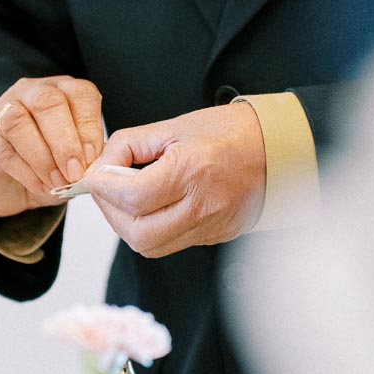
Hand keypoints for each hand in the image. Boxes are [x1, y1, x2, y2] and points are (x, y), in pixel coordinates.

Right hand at [0, 76, 103, 218]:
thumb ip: (85, 158)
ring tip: (58, 183)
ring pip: (19, 122)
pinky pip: (6, 151)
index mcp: (62, 91)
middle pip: (48, 102)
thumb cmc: (47, 164)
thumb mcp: (73, 158)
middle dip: (65, 141)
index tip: (92, 158)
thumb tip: (95, 167)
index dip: (89, 125)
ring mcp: (3, 111)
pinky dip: (28, 173)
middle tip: (75, 173)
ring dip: (44, 157)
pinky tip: (41, 187)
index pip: (80, 93)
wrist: (7, 183)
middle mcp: (32, 92)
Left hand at [85, 103, 265, 257]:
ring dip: (128, 226)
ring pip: (151, 246)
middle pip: (139, 233)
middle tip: (106, 192)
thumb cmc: (228, 132)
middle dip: (111, 214)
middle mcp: (203, 206)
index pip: (132, 197)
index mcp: (192, 172)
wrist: (277, 148)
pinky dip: (151, 229)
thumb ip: (128, 146)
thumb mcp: (172, 126)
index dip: (103, 188)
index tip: (95, 177)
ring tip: (126, 201)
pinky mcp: (215, 237)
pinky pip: (171, 244)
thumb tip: (99, 169)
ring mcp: (211, 226)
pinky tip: (152, 207)